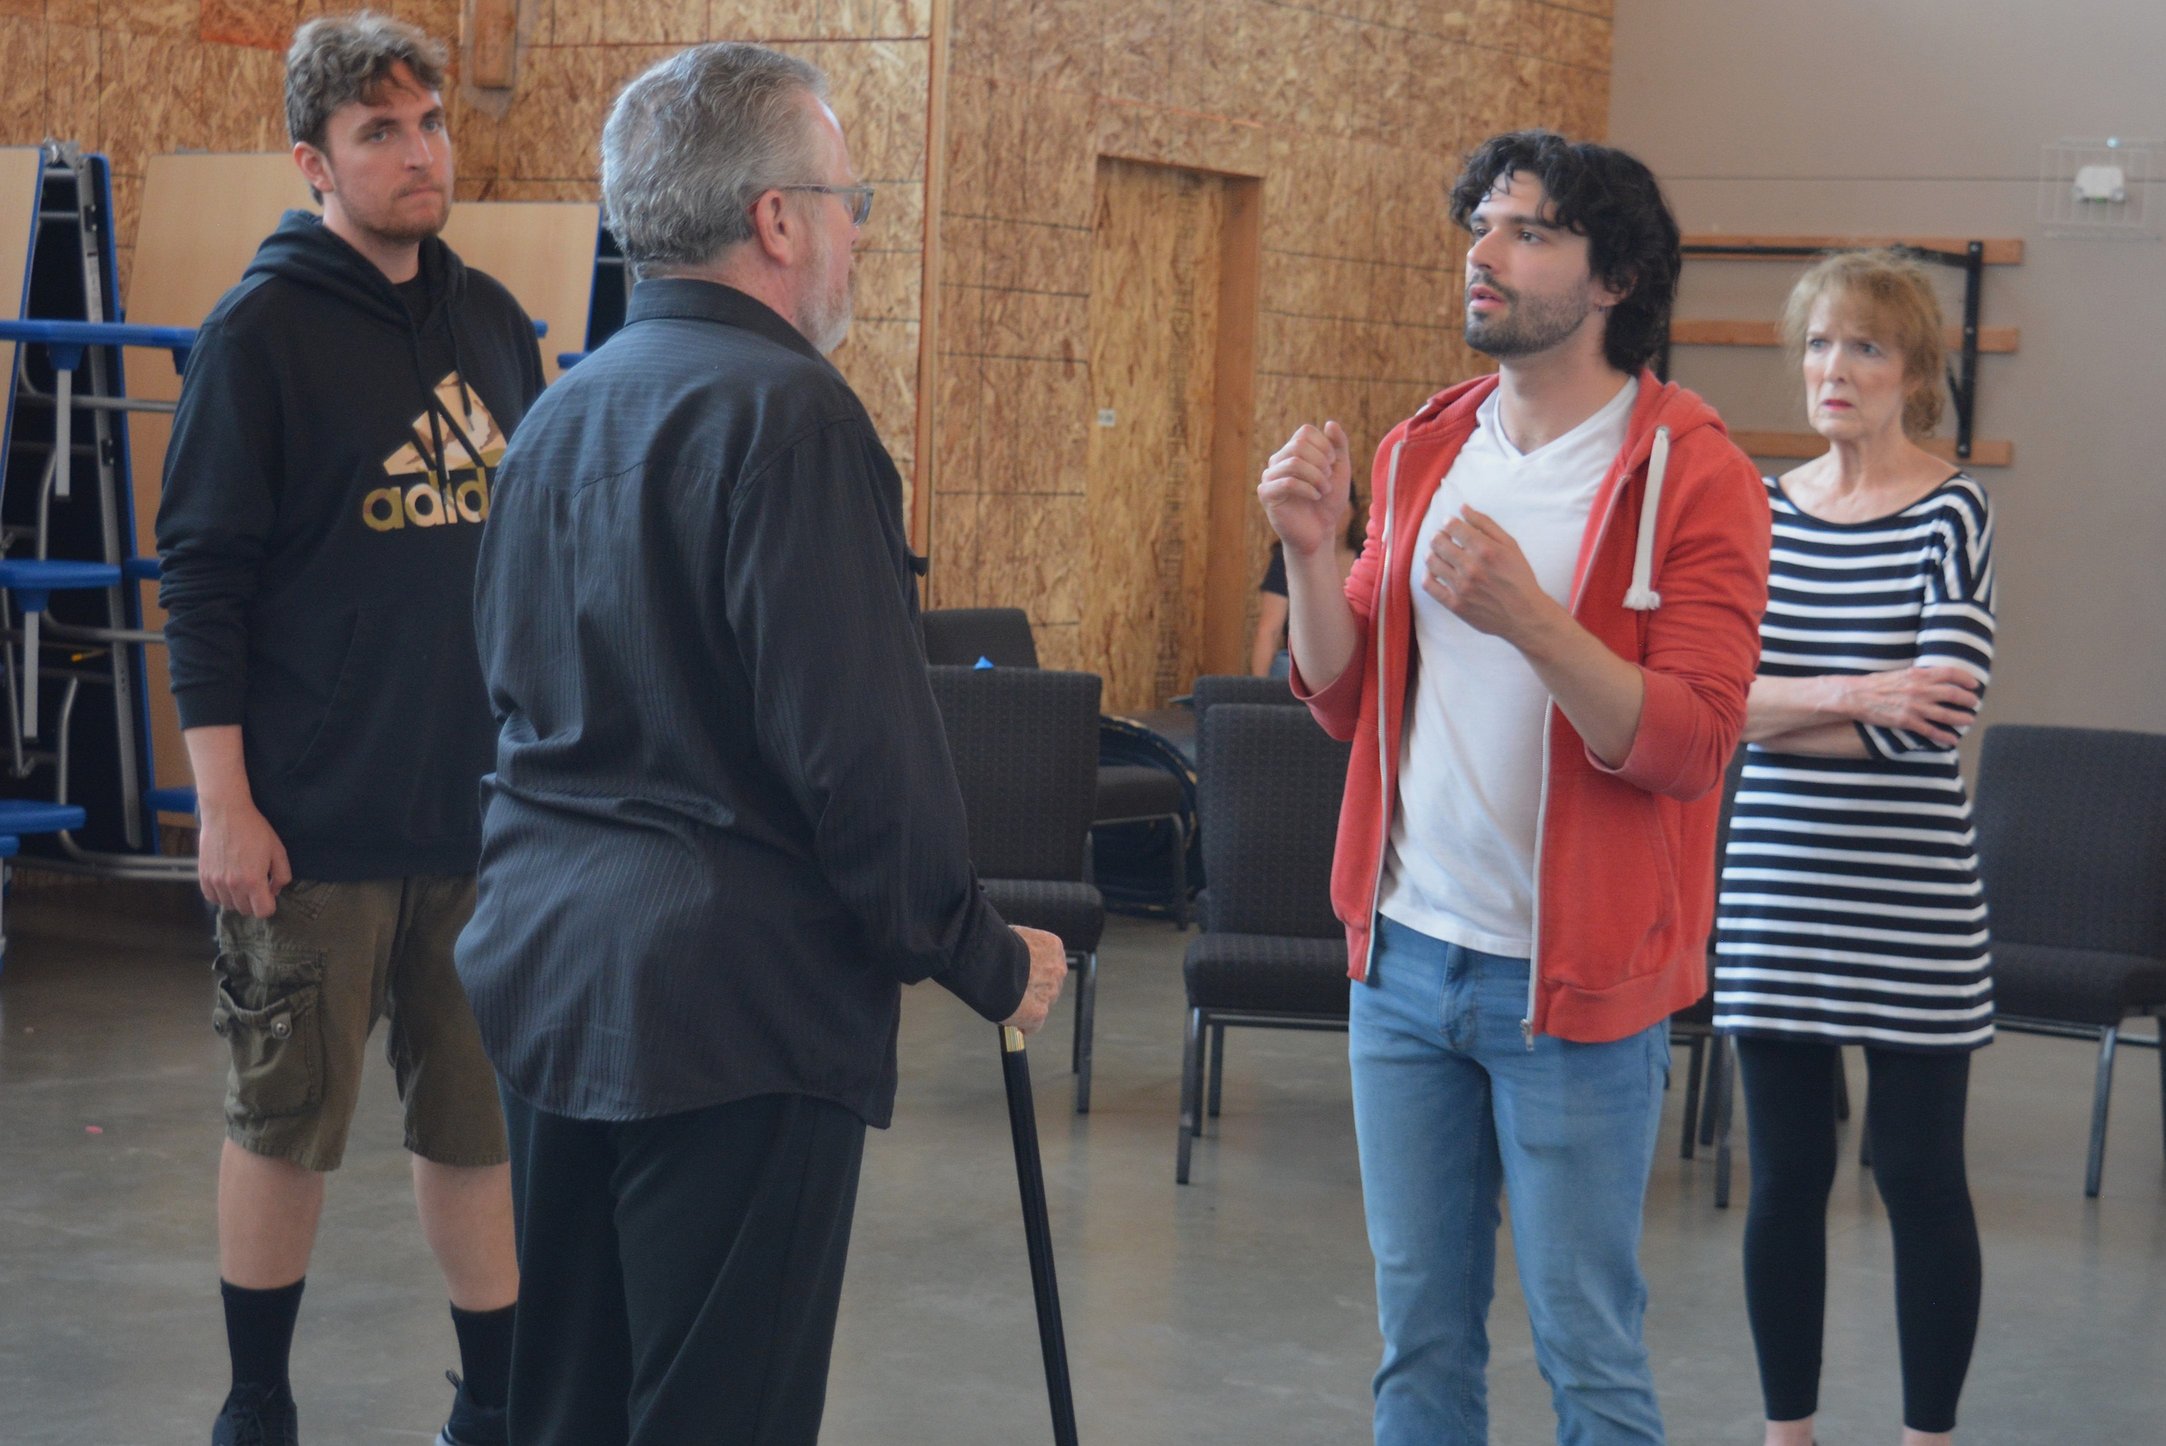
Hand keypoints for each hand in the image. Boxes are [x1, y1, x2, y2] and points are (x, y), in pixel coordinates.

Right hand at [196, 799, 290, 916]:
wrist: (226, 814)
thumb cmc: (255, 830)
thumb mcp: (278, 850)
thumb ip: (282, 875)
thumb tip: (274, 890)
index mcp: (253, 881)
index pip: (262, 912)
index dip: (269, 905)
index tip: (269, 893)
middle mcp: (233, 885)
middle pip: (246, 910)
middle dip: (255, 902)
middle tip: (257, 885)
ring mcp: (216, 881)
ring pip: (228, 905)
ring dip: (237, 899)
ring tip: (242, 881)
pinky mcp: (203, 875)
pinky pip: (212, 897)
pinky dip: (221, 895)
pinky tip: (228, 883)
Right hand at [1001, 926, 1067, 1034]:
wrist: (991, 962)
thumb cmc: (996, 945)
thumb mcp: (1014, 934)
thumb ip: (1020, 946)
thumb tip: (1010, 950)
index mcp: (1052, 947)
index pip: (1047, 962)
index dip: (1032, 969)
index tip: (1020, 973)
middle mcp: (1057, 970)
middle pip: (1048, 984)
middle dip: (1032, 988)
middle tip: (1012, 989)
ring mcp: (1050, 993)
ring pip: (1041, 1005)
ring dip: (1028, 1006)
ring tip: (1007, 1004)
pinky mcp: (1038, 1014)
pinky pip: (1032, 1025)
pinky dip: (1023, 1026)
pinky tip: (1011, 1022)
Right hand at [1258, 421, 1352, 557]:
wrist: (1320, 532)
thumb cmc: (1328, 502)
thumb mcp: (1340, 470)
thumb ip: (1338, 446)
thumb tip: (1329, 423)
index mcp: (1293, 452)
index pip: (1305, 432)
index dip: (1324, 445)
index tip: (1332, 464)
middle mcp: (1278, 461)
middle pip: (1299, 445)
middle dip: (1321, 462)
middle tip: (1328, 480)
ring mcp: (1270, 477)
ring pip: (1294, 463)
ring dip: (1316, 477)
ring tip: (1324, 490)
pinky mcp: (1266, 494)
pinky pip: (1287, 482)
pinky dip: (1307, 489)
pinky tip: (1315, 497)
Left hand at [1422, 505, 1559, 645]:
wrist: (1524, 615)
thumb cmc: (1519, 578)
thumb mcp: (1510, 545)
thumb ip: (1486, 524)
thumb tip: (1463, 508)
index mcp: (1485, 550)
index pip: (1453, 526)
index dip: (1448, 522)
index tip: (1450, 525)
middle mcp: (1471, 567)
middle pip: (1438, 542)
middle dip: (1438, 536)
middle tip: (1442, 538)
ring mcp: (1461, 587)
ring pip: (1431, 562)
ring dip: (1431, 553)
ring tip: (1437, 553)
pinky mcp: (1455, 604)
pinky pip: (1429, 586)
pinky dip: (1426, 575)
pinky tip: (1432, 572)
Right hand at [1841, 666, 1980, 745]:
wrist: (1856, 696)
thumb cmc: (1876, 684)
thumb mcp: (1901, 673)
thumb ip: (1919, 676)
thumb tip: (1934, 678)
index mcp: (1919, 674)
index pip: (1950, 673)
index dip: (1966, 678)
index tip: (1974, 684)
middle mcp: (1920, 690)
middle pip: (1953, 694)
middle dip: (1968, 700)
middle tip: (1975, 703)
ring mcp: (1914, 707)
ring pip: (1946, 714)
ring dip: (1961, 718)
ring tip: (1969, 720)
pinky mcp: (1906, 721)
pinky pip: (1930, 730)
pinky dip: (1944, 736)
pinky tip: (1952, 740)